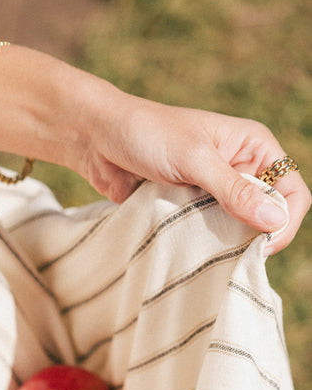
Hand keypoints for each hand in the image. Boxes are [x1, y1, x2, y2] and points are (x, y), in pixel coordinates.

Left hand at [76, 89, 309, 254]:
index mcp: (254, 147)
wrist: (98, 139)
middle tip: (231, 255)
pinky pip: (208, 235)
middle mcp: (241, 169)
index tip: (261, 246)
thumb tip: (274, 221)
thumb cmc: (148, 134)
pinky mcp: (191, 208)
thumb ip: (233, 191)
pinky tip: (190, 251)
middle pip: (268, 216)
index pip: (292, 191)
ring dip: (226, 244)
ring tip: (207, 252)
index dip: (284, 221)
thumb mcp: (194, 160)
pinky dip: (203, 245)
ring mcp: (215, 191)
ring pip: (238, 229)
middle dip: (255, 237)